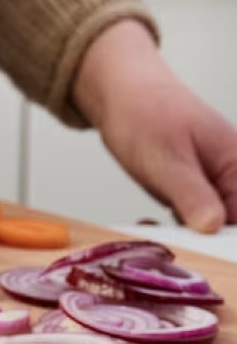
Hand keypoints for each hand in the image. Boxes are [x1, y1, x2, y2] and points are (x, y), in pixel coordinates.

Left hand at [74, 20, 236, 232]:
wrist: (119, 93)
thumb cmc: (145, 114)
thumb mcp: (166, 158)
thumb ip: (192, 194)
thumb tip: (213, 226)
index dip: (227, 241)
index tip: (204, 250)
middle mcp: (233, 177)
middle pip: (231, 227)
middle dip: (206, 242)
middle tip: (173, 243)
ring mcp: (213, 185)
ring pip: (211, 228)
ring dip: (187, 237)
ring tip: (155, 230)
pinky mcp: (193, 191)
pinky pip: (193, 220)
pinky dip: (174, 228)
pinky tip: (151, 226)